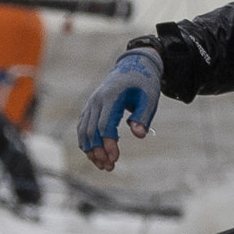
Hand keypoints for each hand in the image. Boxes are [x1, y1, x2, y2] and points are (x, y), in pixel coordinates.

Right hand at [76, 47, 161, 168]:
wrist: (133, 66)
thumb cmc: (144, 83)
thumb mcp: (150, 97)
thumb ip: (143, 116)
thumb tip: (139, 135)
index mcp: (111, 97)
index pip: (105, 125)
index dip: (108, 144)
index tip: (115, 159)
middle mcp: (96, 100)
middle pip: (91, 131)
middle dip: (99, 151)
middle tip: (110, 167)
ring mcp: (91, 103)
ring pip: (84, 130)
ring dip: (91, 150)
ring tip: (103, 165)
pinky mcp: (90, 107)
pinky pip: (83, 127)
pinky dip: (87, 142)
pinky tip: (95, 155)